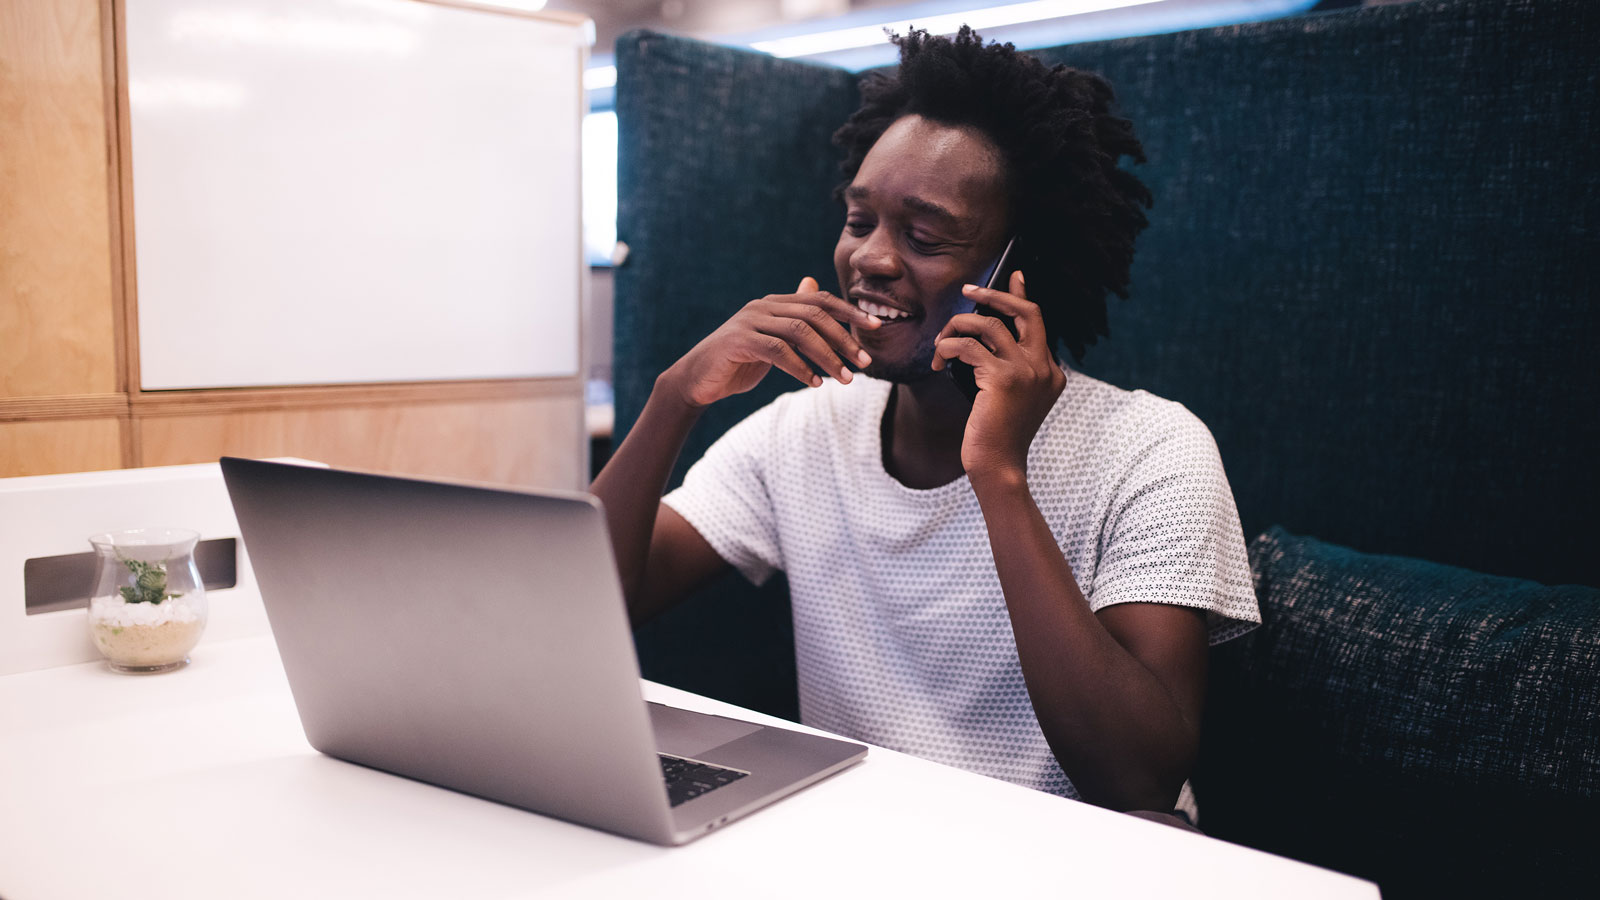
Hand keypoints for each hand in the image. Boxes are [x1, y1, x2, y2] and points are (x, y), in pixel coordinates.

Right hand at [660, 277, 881, 408]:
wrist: (697, 381)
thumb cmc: (738, 362)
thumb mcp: (771, 339)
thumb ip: (794, 317)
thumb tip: (813, 286)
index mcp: (775, 303)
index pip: (820, 301)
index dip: (850, 312)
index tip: (876, 326)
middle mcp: (763, 306)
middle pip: (814, 314)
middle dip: (844, 338)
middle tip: (864, 362)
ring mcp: (749, 322)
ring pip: (799, 332)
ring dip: (827, 356)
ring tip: (845, 379)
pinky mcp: (738, 341)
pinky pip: (777, 351)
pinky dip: (799, 368)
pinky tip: (813, 383)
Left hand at [931, 271, 1065, 479]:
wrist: (998, 466)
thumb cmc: (996, 435)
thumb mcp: (1008, 397)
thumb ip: (1006, 367)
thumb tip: (982, 334)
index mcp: (1051, 372)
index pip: (1036, 323)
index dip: (1020, 297)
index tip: (1014, 277)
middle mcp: (1045, 368)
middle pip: (1026, 311)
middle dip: (995, 294)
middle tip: (970, 289)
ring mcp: (1027, 372)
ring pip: (989, 325)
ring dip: (957, 327)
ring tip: (941, 343)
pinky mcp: (1003, 378)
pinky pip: (968, 347)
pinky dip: (947, 348)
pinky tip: (938, 360)